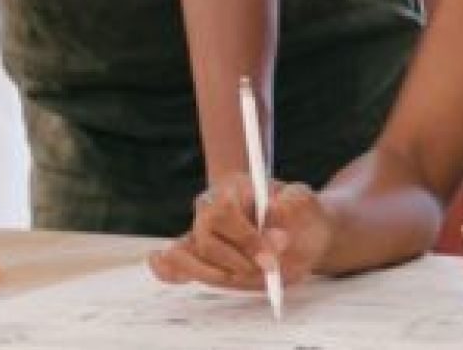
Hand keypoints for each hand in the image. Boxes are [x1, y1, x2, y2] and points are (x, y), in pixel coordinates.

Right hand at [150, 172, 330, 289]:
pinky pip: (176, 262)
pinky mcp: (200, 256)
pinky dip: (169, 269)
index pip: (224, 212)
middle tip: (269, 268)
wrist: (297, 225)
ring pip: (192, 257)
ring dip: (223, 273)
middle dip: (238, 259)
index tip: (271, 256)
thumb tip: (274, 218)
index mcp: (232, 187)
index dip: (245, 238)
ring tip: (251, 275)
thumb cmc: (299, 210)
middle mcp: (209, 208)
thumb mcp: (302, 201)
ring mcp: (201, 232)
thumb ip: (291, 205)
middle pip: (206, 239)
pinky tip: (159, 263)